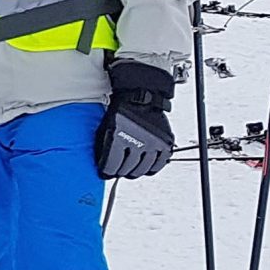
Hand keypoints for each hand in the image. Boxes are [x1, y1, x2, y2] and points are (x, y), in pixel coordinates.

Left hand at [97, 61, 176, 179]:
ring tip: (130, 170)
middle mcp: (138, 142)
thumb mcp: (106, 127)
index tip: (105, 173)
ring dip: (135, 172)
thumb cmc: (121, 111)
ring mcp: (154, 143)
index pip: (112, 164)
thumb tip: (103, 164)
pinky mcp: (165, 143)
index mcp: (120, 138)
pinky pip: (159, 163)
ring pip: (143, 168)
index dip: (107, 171)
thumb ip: (104, 146)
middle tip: (117, 172)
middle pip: (128, 168)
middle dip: (120, 172)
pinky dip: (151, 168)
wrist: (141, 97)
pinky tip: (145, 167)